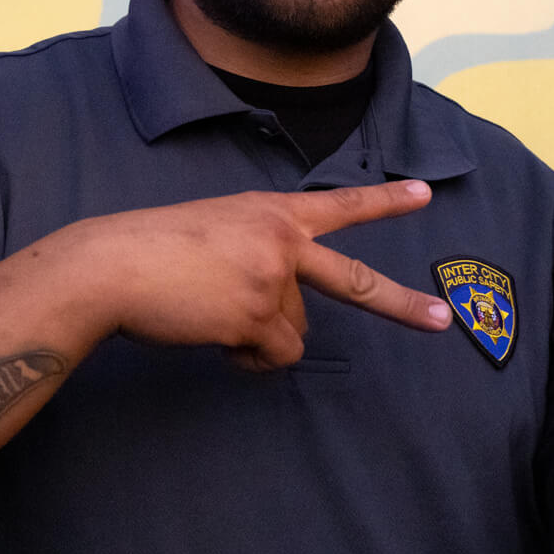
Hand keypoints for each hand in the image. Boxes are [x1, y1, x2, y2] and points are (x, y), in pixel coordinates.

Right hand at [75, 180, 451, 369]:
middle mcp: (281, 240)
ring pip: (292, 334)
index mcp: (271, 211)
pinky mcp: (258, 315)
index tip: (425, 194)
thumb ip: (262, 259)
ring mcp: (273, 277)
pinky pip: (272, 356)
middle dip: (402, 305)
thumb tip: (281, 324)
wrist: (110, 265)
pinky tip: (209, 333)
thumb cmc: (151, 252)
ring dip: (258, 339)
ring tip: (209, 314)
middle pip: (354, 280)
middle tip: (443, 321)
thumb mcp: (218, 231)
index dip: (384, 202)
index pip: (339, 204)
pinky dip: (246, 358)